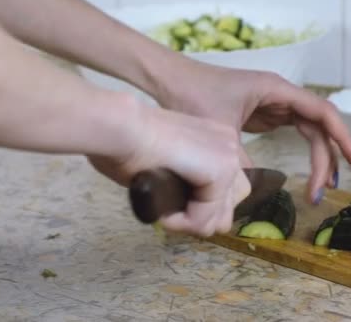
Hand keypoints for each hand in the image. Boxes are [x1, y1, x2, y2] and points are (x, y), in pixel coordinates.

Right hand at [89, 102, 250, 236]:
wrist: (120, 127)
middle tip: (168, 212)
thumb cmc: (125, 141)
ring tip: (163, 212)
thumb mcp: (163, 163)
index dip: (198, 206)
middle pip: (229, 206)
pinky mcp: (221, 172)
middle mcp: (229, 145)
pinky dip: (181, 223)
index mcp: (215, 139)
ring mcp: (228, 158)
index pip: (225, 190)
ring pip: (219, 218)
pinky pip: (204, 220)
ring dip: (189, 222)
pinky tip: (161, 210)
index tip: (169, 205)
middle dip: (200, 217)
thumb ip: (182, 179)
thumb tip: (183, 206)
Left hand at [149, 58, 350, 203]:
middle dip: (329, 157)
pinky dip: (303, 151)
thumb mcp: (219, 130)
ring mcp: (272, 103)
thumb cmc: (191, 95)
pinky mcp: (262, 113)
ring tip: (320, 187)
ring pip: (308, 130)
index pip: (322, 113)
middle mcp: (280, 94)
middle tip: (327, 190)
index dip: (343, 138)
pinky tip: (307, 171)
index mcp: (276, 90)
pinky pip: (292, 131)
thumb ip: (239, 159)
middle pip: (319, 125)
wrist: (169, 81)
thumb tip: (255, 190)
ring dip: (318, 156)